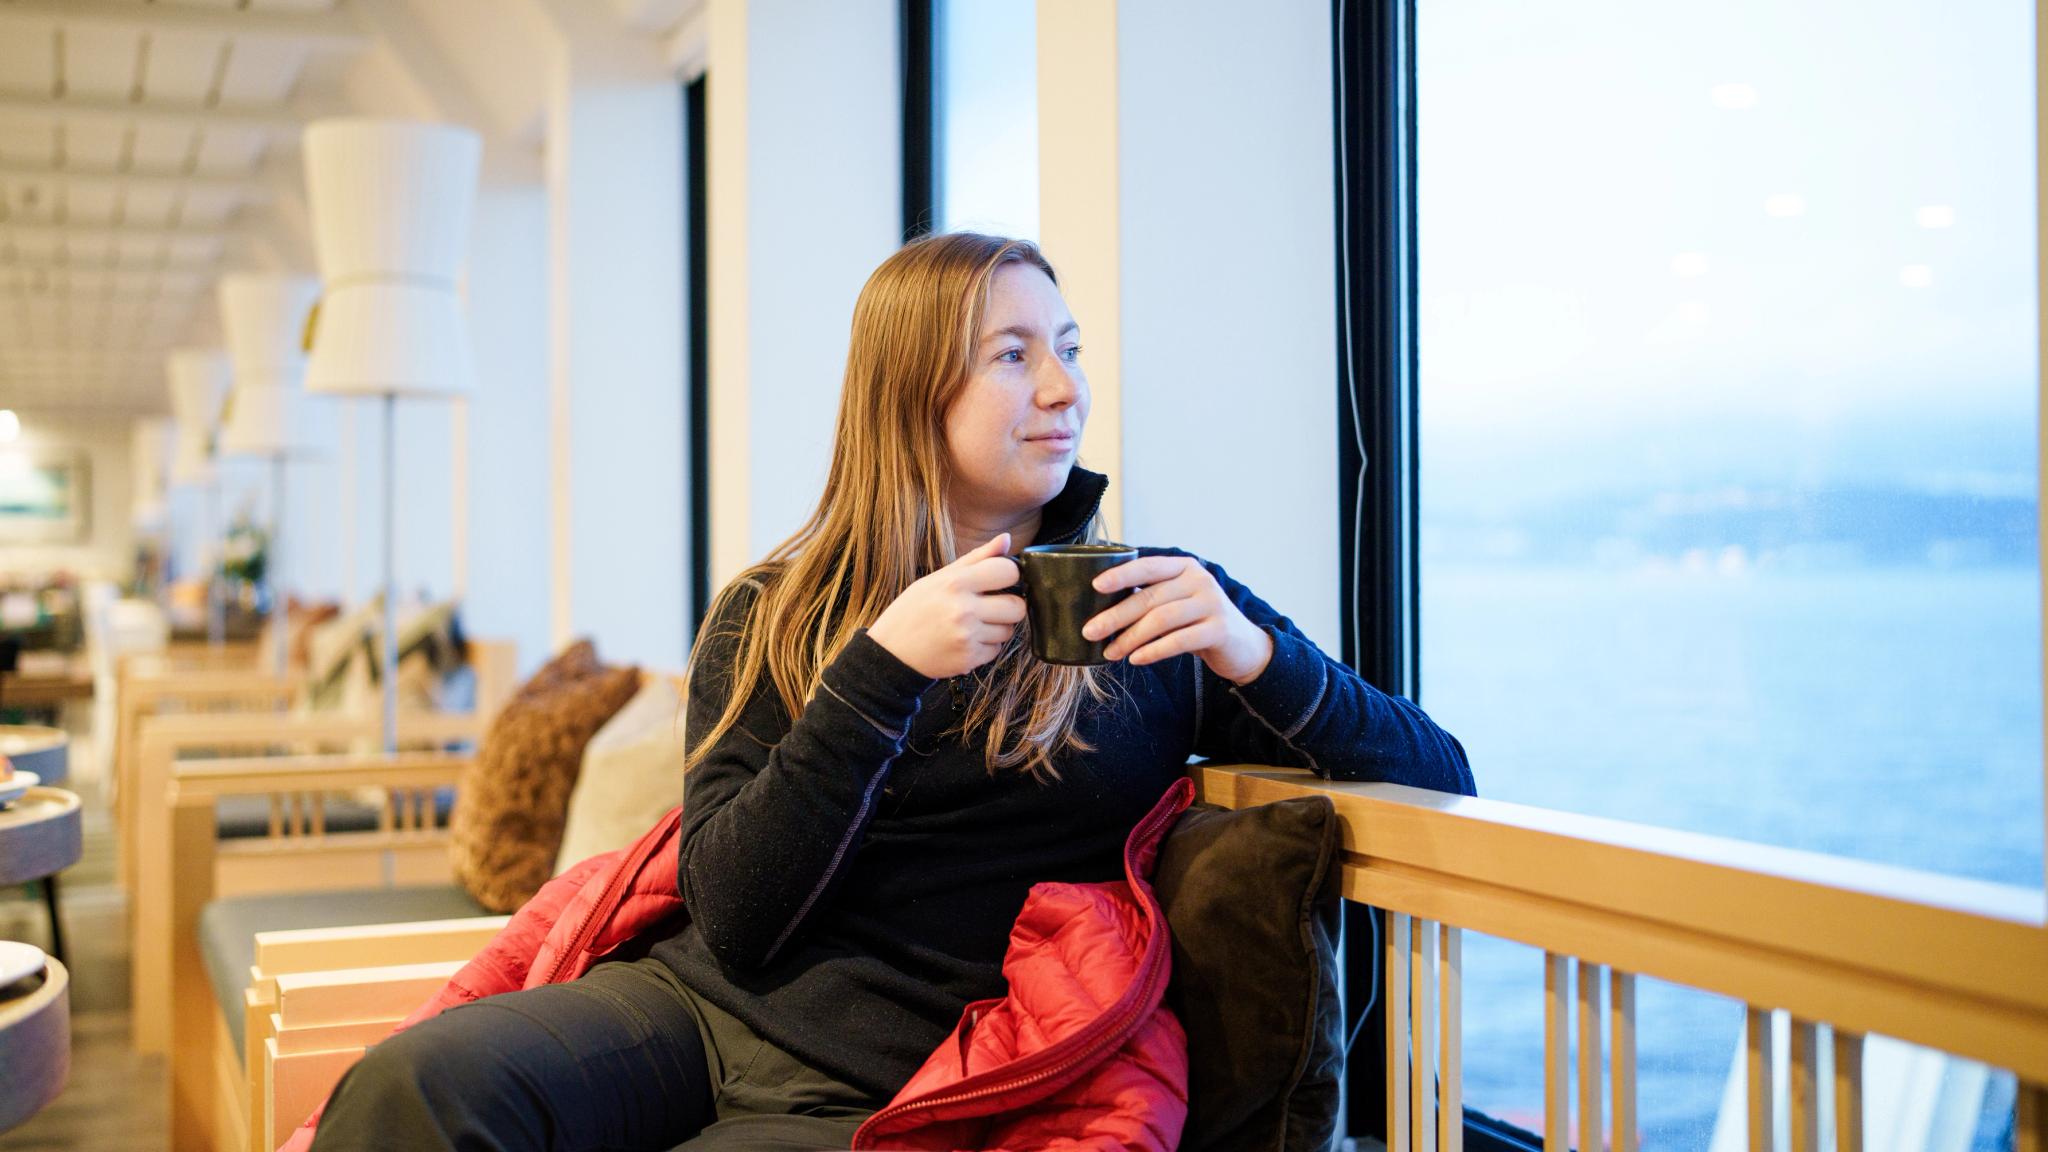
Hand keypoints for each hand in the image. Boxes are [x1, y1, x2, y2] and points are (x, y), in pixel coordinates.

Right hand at [867, 534, 1026, 678]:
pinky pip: (996, 650)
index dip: (1009, 575)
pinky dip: (986, 646)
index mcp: (956, 582)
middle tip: (990, 607)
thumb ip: (977, 558)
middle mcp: (963, 609)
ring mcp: (967, 636)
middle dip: (1008, 606)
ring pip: (1008, 630)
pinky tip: (966, 641)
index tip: (1000, 581)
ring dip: (996, 628)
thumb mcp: (938, 578)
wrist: (891, 652)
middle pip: (1017, 606)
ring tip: (973, 625)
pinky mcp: (968, 658)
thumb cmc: (914, 610)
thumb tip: (1006, 538)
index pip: (1008, 571)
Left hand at [1083, 554, 1273, 683]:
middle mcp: (1199, 580)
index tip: (1095, 586)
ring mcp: (1212, 604)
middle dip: (1116, 615)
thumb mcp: (1176, 602)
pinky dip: (1153, 651)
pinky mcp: (1219, 630)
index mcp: (1184, 567)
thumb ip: (1150, 597)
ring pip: (1161, 620)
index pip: (1148, 566)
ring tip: (1110, 652)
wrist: (1242, 646)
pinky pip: (1179, 640)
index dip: (1121, 575)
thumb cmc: (1197, 622)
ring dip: (1131, 638)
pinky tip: (1136, 659)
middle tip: (1090, 631)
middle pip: (1150, 597)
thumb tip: (1100, 608)